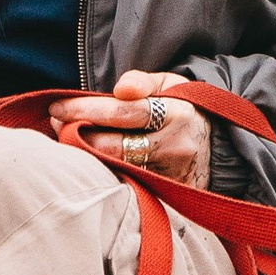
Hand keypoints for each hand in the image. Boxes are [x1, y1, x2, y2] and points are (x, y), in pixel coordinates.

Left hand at [51, 69, 211, 187]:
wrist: (220, 149)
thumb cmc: (186, 110)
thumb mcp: (172, 85)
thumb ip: (144, 82)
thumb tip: (120, 88)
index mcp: (175, 114)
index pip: (122, 113)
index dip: (85, 110)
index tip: (57, 107)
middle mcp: (173, 146)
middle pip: (114, 145)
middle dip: (78, 134)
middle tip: (55, 123)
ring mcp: (169, 174)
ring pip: (117, 168)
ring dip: (86, 154)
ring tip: (66, 138)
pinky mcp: (165, 192)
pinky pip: (127, 182)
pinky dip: (104, 170)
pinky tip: (89, 159)